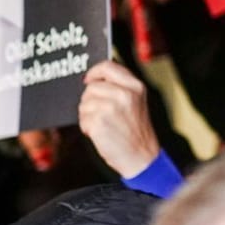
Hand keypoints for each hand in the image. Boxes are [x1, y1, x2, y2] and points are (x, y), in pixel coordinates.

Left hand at [77, 60, 162, 177]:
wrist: (142, 158)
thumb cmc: (136, 131)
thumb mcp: (137, 101)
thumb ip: (120, 86)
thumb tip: (95, 78)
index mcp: (134, 86)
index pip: (107, 67)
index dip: (94, 72)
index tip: (89, 80)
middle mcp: (123, 94)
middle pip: (91, 87)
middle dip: (90, 101)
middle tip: (101, 114)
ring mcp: (110, 108)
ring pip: (84, 103)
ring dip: (88, 115)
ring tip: (103, 125)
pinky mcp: (98, 122)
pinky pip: (82, 119)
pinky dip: (86, 127)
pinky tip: (99, 133)